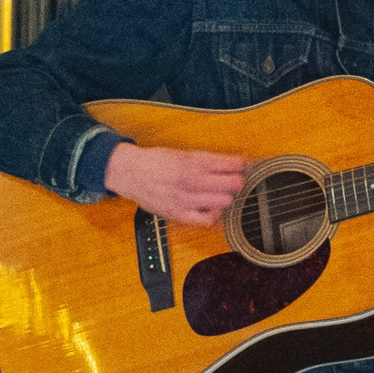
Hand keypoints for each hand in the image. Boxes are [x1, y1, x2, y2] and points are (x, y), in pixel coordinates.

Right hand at [104, 139, 246, 228]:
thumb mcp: (180, 153)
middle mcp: (190, 180)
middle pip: (229, 184)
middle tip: (238, 180)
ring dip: (227, 197)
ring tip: (225, 193)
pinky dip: (213, 214)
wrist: (130, 173)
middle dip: (237, 181)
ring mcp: (185, 198)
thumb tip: (230, 163)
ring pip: (221, 201)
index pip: (226, 164)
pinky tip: (212, 209)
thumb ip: (203, 160)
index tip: (243, 165)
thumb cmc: (155, 162)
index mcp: (190, 161)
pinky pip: (206, 219)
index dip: (239, 165)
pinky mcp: (179, 213)